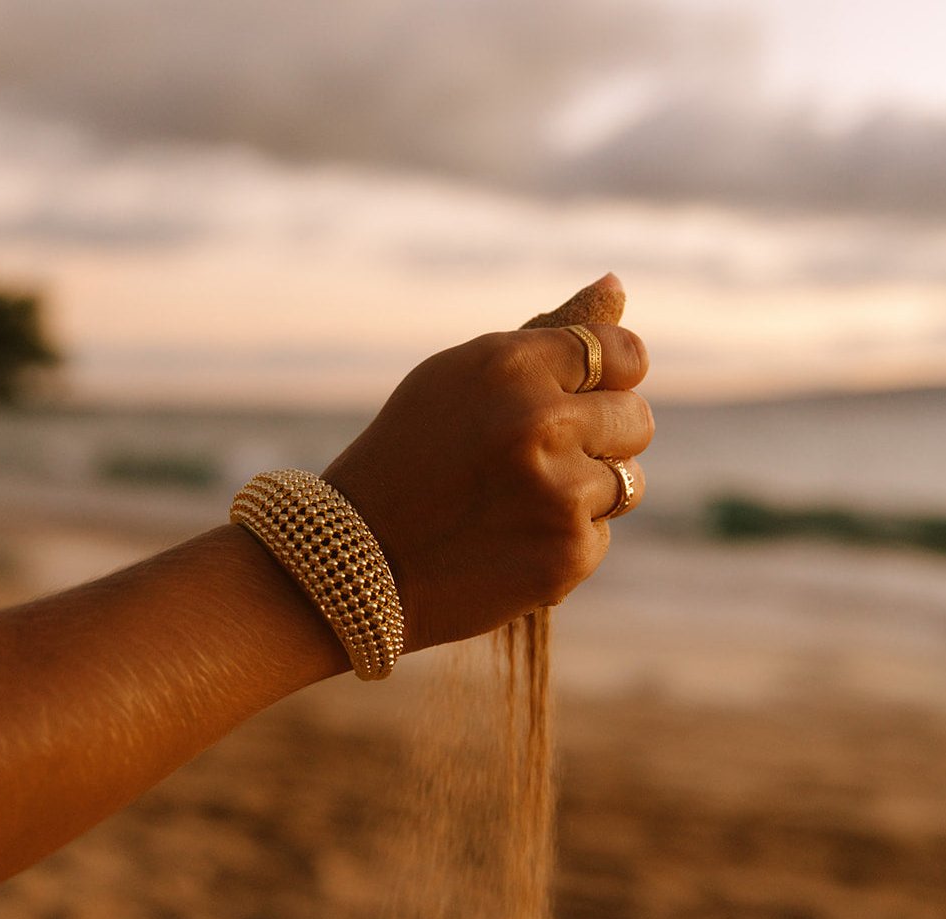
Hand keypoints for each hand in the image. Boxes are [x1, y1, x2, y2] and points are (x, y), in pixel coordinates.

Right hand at [322, 282, 652, 650]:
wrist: (355, 560)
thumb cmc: (408, 457)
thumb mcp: (457, 379)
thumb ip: (544, 341)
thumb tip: (617, 283)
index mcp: (510, 365)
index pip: (623, 353)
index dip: (614, 377)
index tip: (594, 394)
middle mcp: (541, 423)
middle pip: (637, 419)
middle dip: (605, 437)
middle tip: (545, 457)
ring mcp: (559, 494)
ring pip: (626, 482)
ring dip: (587, 492)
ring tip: (517, 503)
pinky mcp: (567, 555)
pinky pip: (599, 536)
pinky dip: (564, 542)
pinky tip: (509, 542)